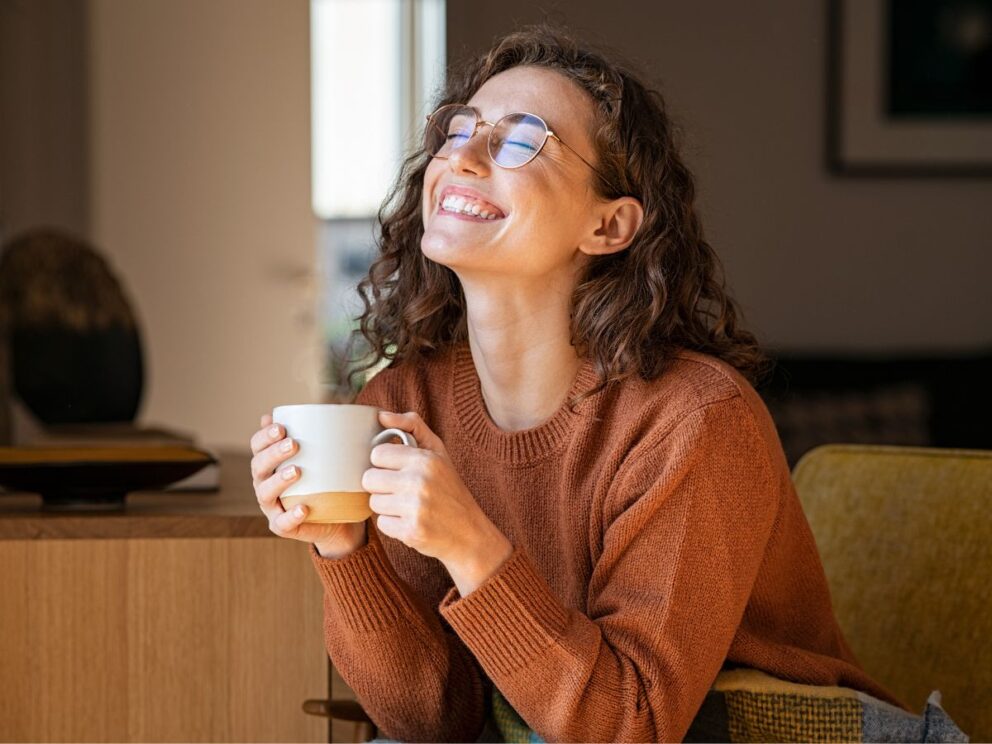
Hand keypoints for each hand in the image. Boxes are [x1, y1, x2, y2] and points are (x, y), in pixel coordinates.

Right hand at [249, 412, 365, 555]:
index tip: (281, 426)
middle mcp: (265, 484)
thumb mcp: (325, 456)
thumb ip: (318, 435)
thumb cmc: (328, 480)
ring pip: (265, 494)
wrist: (339, 518)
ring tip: (296, 471)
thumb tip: (320, 408)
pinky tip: (303, 508)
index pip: (257, 446)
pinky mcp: (284, 527)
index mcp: (270, 464)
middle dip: (272, 454)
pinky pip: (282, 523)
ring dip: (278, 481)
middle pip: (258, 467)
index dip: (264, 436)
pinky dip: (291, 516)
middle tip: (293, 444)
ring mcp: (273, 507)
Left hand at [362, 411, 510, 574]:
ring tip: (407, 506)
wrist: (469, 532)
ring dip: (386, 506)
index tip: (398, 470)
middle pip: (369, 479)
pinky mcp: (411, 531)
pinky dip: (393, 525)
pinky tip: (410, 521)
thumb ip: (412, 426)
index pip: (377, 454)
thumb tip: (381, 415)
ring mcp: (415, 508)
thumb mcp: (438, 452)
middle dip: (382, 485)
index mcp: (425, 459)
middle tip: (401, 490)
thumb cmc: (450, 489)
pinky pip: (382, 523)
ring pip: (373, 502)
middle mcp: (419, 481)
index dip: (385, 463)